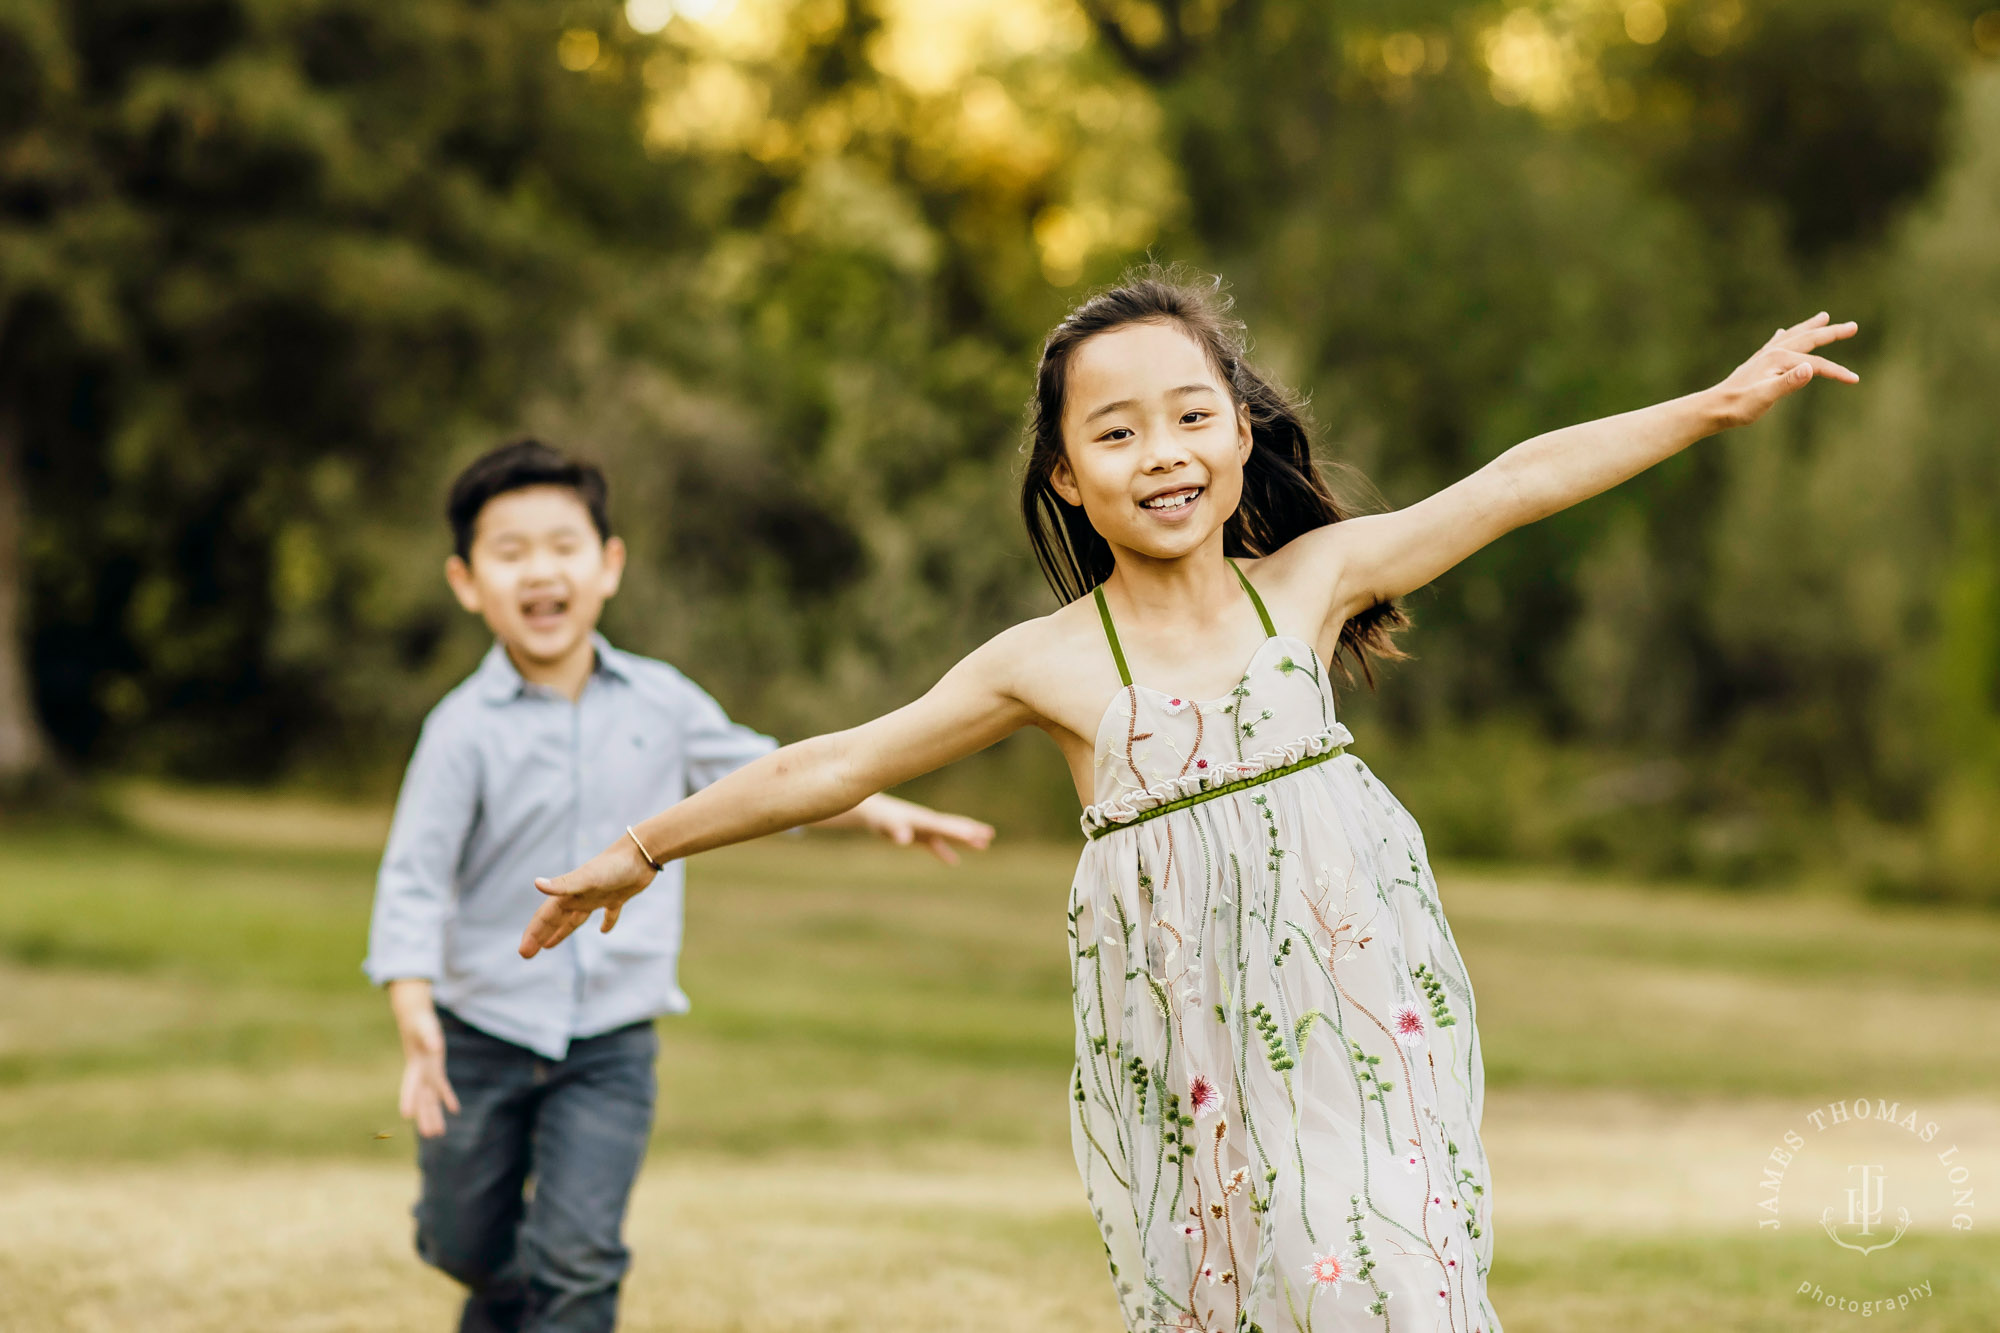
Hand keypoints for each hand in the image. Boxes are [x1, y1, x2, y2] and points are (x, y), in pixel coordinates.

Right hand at [388, 980, 458, 1138]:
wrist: (415, 1017)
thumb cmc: (419, 1021)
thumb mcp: (425, 1027)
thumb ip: (430, 1038)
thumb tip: (436, 1048)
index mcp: (415, 1064)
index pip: (411, 1085)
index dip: (409, 1099)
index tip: (406, 1116)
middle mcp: (420, 1073)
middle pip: (423, 1098)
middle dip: (425, 1116)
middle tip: (429, 1134)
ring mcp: (427, 1072)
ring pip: (431, 1098)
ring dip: (435, 1114)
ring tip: (437, 1133)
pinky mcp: (436, 1069)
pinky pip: (442, 1087)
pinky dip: (448, 1098)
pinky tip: (454, 1110)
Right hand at [519, 835, 658, 957]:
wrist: (641, 853)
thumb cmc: (614, 866)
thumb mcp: (587, 878)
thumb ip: (563, 885)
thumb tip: (536, 883)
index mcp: (569, 893)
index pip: (545, 917)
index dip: (533, 934)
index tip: (523, 952)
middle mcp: (580, 895)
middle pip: (555, 920)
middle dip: (540, 936)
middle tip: (526, 954)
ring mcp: (598, 896)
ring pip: (575, 918)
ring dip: (562, 931)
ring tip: (549, 945)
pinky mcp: (617, 897)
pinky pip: (609, 914)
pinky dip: (606, 922)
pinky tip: (604, 931)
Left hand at [853, 793, 995, 864]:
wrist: (871, 810)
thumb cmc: (879, 817)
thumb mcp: (886, 824)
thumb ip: (897, 830)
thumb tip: (905, 839)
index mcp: (923, 820)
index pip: (945, 826)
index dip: (961, 831)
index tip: (978, 835)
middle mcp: (927, 823)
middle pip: (953, 827)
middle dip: (971, 831)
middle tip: (990, 834)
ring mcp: (924, 829)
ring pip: (948, 835)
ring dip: (965, 840)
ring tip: (984, 845)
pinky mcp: (917, 835)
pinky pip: (935, 845)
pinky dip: (944, 852)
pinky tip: (953, 861)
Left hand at [1710, 312, 1858, 429]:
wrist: (1713, 408)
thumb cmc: (1739, 406)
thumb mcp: (1765, 397)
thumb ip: (1788, 383)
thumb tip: (1809, 368)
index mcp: (1779, 359)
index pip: (1816, 364)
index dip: (1837, 371)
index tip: (1855, 379)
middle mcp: (1773, 352)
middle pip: (1809, 339)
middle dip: (1832, 333)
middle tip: (1853, 326)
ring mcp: (1764, 356)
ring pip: (1793, 336)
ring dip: (1810, 327)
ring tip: (1824, 316)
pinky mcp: (1757, 363)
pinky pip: (1775, 343)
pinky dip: (1784, 336)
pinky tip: (1781, 333)